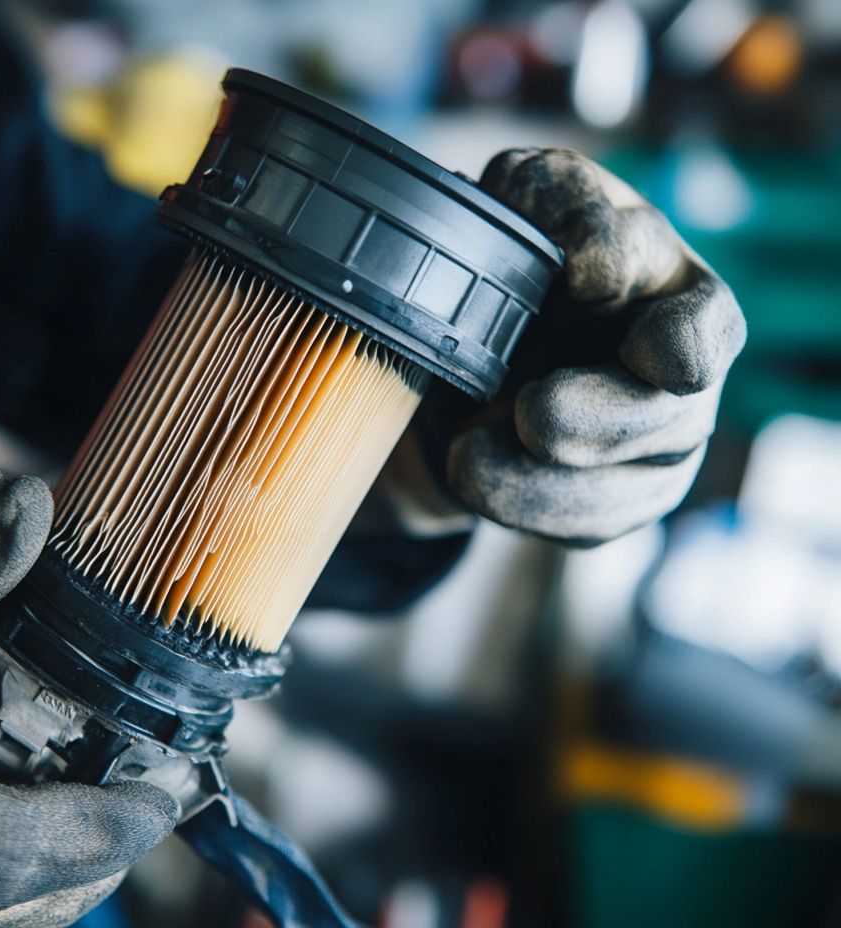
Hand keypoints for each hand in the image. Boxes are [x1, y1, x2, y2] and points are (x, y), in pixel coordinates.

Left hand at [440, 148, 745, 544]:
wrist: (464, 352)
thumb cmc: (514, 260)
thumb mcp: (522, 202)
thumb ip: (558, 196)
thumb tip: (595, 261)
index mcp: (676, 296)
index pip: (703, 325)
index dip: (661, 330)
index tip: (586, 288)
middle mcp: (682, 382)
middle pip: (669, 420)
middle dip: (599, 420)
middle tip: (532, 411)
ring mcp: (654, 450)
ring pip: (626, 490)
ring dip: (544, 481)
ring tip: (468, 457)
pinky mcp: (614, 503)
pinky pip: (584, 528)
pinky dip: (525, 510)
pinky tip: (477, 480)